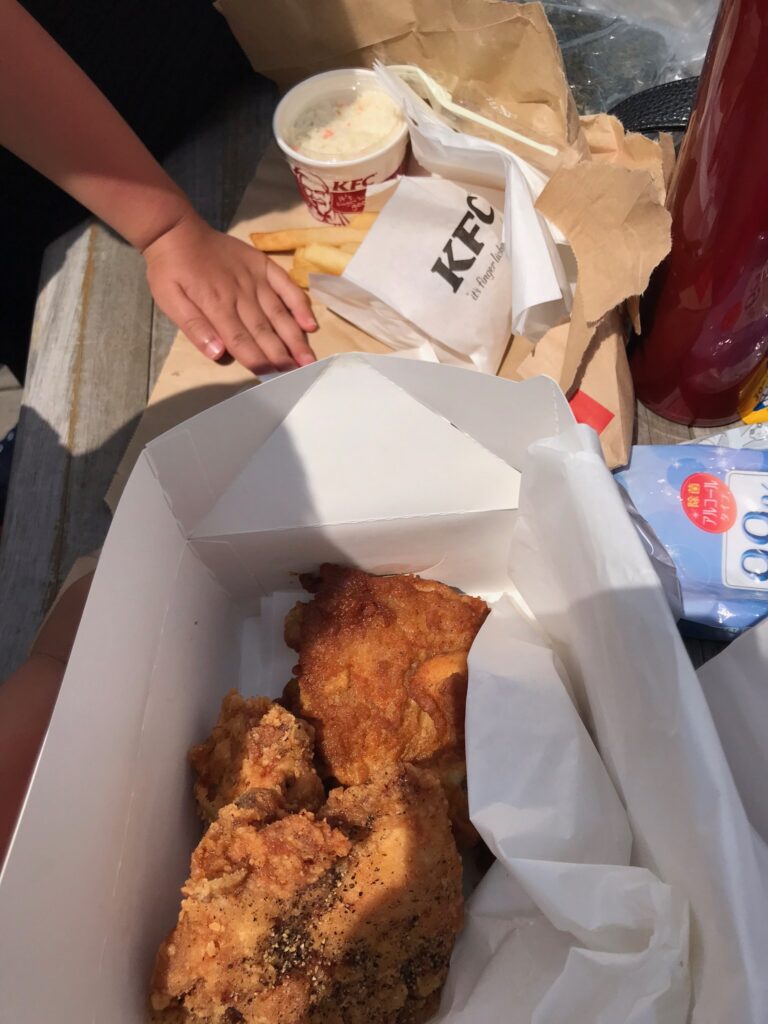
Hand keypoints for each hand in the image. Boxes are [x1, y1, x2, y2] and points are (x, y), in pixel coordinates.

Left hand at [143, 211, 317, 372]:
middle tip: (300, 376)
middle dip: (282, 356)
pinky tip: (310, 323)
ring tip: (308, 359)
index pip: (240, 341)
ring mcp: (255, 279)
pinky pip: (286, 286)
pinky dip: (299, 304)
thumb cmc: (171, 270)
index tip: (273, 379)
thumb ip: (194, 327)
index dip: (257, 361)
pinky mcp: (263, 265)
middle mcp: (240, 294)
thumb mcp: (169, 300)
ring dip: (295, 338)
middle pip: (264, 331)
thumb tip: (218, 353)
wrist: (177, 230)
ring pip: (279, 313)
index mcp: (216, 305)